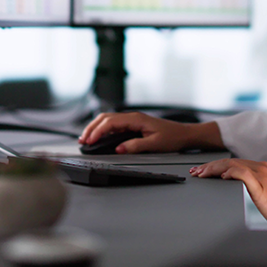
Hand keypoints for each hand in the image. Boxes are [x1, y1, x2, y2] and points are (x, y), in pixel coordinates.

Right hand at [79, 111, 221, 153]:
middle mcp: (133, 117)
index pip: (111, 122)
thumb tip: (119, 148)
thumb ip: (135, 146)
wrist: (184, 134)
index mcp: (136, 119)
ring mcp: (133, 120)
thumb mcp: (155, 144)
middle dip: (92, 128)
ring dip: (96, 128)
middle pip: (106, 118)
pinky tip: (99, 136)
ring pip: (108, 120)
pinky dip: (104, 129)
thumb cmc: (173, 137)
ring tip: (86, 138)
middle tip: (82, 140)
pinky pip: (114, 124)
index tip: (90, 140)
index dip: (98, 131)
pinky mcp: (134, 125)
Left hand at [190, 159, 266, 229]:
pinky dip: (231, 172)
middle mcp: (261, 168)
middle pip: (229, 161)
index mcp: (262, 169)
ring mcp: (262, 176)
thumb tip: (236, 185)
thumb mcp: (266, 194)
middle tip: (196, 173)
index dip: (215, 166)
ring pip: (232, 165)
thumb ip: (254, 186)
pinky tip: (221, 176)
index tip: (203, 172)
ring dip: (214, 169)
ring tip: (201, 174)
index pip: (233, 162)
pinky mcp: (263, 186)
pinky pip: (244, 174)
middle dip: (209, 166)